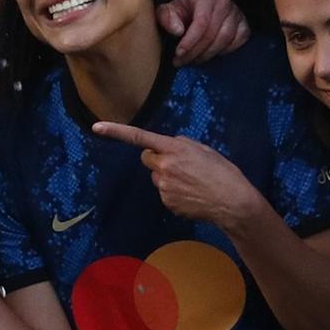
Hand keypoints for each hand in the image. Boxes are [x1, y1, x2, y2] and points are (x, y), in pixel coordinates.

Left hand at [91, 120, 266, 232]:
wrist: (233, 202)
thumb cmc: (223, 172)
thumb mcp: (204, 149)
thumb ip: (181, 145)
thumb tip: (168, 146)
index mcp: (174, 149)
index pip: (140, 137)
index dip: (116, 131)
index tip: (97, 127)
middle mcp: (164, 167)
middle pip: (147, 158)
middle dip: (158, 159)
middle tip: (180, 165)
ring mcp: (164, 187)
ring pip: (157, 177)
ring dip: (168, 177)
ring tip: (192, 182)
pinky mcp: (167, 203)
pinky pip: (165, 193)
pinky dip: (175, 193)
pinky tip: (193, 195)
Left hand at [155, 0, 246, 62]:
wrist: (198, 13)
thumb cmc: (183, 13)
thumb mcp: (169, 12)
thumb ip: (167, 17)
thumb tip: (177, 31)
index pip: (201, 22)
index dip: (190, 41)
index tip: (179, 53)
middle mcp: (224, 3)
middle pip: (212, 33)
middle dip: (196, 51)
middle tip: (183, 61)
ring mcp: (237, 14)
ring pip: (225, 40)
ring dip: (208, 54)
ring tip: (194, 60)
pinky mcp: (244, 26)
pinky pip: (238, 42)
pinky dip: (225, 51)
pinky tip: (212, 54)